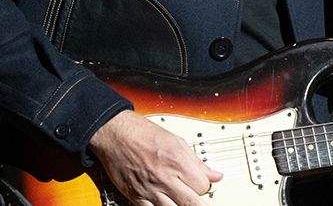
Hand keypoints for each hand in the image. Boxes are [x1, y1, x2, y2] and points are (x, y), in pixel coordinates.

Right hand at [88, 110, 222, 205]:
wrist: (116, 134)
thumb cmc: (144, 134)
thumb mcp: (177, 142)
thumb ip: (198, 162)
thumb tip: (216, 175)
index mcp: (178, 162)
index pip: (202, 186)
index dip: (204, 186)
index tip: (200, 184)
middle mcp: (165, 177)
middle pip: (192, 203)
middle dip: (197, 203)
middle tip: (197, 201)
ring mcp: (151, 189)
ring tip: (182, 201)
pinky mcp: (136, 197)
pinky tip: (165, 205)